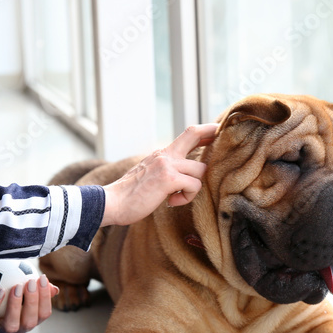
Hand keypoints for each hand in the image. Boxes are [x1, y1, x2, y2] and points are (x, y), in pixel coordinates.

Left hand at [0, 274, 60, 332]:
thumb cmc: (6, 304)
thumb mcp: (23, 298)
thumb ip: (37, 293)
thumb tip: (54, 288)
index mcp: (30, 321)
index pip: (44, 313)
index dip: (46, 297)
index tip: (43, 278)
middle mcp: (18, 330)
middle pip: (30, 322)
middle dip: (33, 302)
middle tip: (30, 281)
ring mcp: (2, 332)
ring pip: (12, 325)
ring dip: (16, 305)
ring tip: (17, 286)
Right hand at [101, 123, 217, 226]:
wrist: (112, 202)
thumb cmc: (130, 195)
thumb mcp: (149, 175)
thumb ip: (165, 170)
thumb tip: (181, 175)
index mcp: (162, 154)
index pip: (187, 134)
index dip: (205, 131)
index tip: (217, 130)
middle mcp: (165, 155)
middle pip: (194, 133)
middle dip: (211, 133)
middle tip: (220, 135)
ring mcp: (167, 164)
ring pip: (200, 170)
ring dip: (193, 188)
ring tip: (175, 197)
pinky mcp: (168, 179)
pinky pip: (194, 186)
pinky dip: (187, 198)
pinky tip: (171, 203)